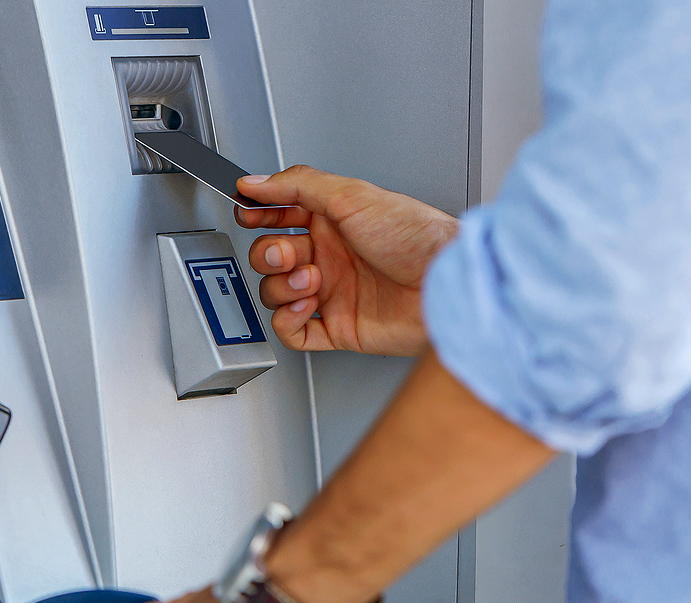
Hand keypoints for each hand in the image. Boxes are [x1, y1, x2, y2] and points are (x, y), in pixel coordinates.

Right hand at [235, 165, 458, 355]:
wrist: (443, 283)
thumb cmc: (416, 237)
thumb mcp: (352, 195)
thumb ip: (298, 185)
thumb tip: (257, 182)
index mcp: (333, 221)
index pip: (280, 215)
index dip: (259, 215)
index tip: (247, 213)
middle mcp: (331, 256)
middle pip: (271, 255)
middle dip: (270, 254)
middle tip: (289, 253)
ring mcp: (333, 293)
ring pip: (277, 293)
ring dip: (283, 286)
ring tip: (312, 279)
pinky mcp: (339, 328)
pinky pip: (294, 332)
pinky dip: (288, 321)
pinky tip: (305, 307)